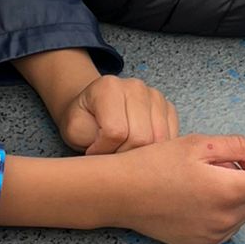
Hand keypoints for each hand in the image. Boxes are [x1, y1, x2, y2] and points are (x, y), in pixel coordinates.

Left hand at [60, 74, 180, 155]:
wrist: (93, 108)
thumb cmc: (83, 121)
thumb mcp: (74, 129)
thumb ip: (91, 139)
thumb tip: (115, 156)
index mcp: (109, 87)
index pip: (116, 132)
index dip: (104, 150)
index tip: (93, 151)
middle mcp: (136, 87)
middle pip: (142, 138)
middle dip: (124, 155)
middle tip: (109, 153)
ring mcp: (155, 96)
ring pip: (159, 141)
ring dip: (141, 155)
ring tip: (122, 149)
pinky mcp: (168, 108)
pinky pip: (170, 139)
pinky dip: (155, 151)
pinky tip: (137, 147)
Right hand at [105, 134, 244, 243]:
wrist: (120, 194)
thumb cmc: (155, 164)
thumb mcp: (198, 143)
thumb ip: (240, 147)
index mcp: (228, 192)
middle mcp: (226, 220)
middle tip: (227, 160)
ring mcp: (215, 236)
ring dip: (239, 192)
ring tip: (207, 178)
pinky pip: (229, 225)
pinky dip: (224, 209)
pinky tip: (197, 197)